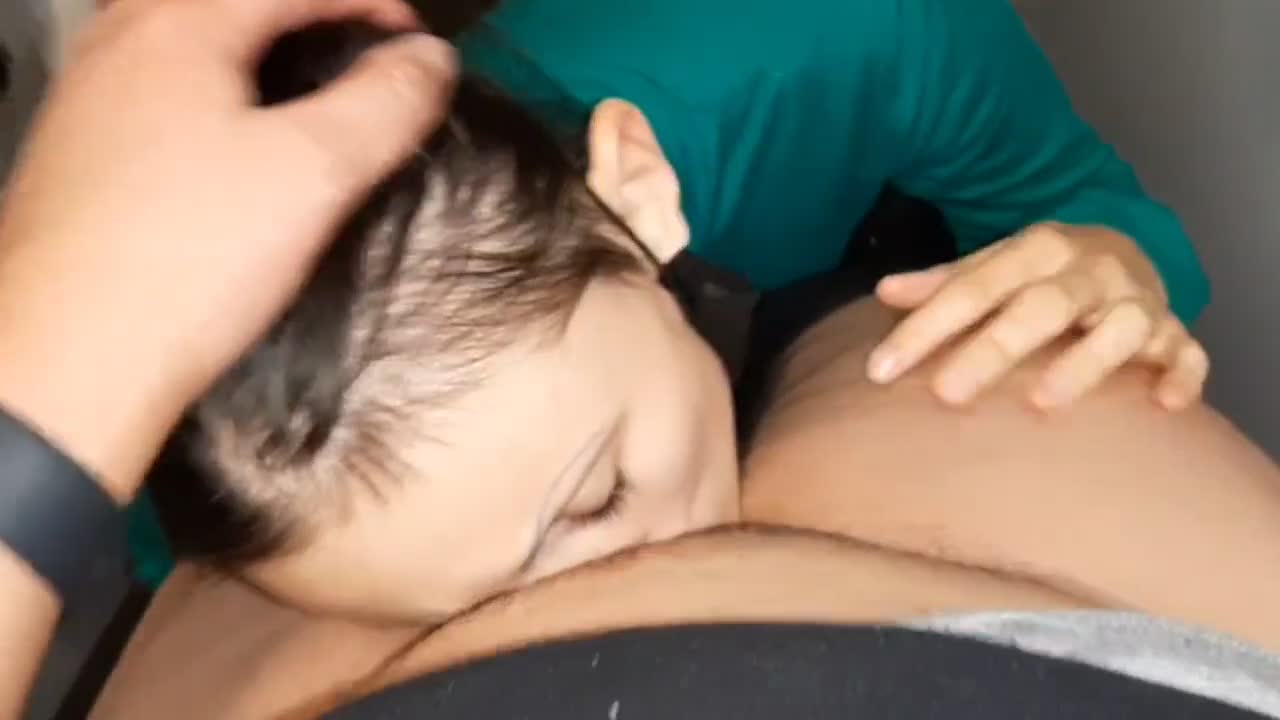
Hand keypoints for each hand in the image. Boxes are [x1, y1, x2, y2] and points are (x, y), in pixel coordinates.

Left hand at [0, 0, 455, 493]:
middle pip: (229, 5)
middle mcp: (118, 44)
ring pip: (182, 40)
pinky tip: (227, 142)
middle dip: (303, 18)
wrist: (70, 363)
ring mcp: (85, 98)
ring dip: (252, 49)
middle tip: (357, 54)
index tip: (418, 46)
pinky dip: (209, 89)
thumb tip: (430, 61)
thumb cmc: (195, 256)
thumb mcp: (314, 173)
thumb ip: (384, 104)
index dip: (367, 5)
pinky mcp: (73, 155)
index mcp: (178, 29)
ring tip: (303, 89)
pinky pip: (153, 87)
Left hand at [866, 223, 1207, 410]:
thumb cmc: (1041, 275)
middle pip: (1040, 308)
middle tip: (945, 394)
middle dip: (993, 350)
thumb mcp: (994, 268)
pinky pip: (1187, 354)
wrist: (1128, 251)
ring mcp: (1138, 301)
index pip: (972, 289)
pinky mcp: (1175, 334)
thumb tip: (884, 292)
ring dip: (1084, 363)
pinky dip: (1180, 377)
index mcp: (1037, 249)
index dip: (924, 330)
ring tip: (1042, 403)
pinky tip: (1163, 405)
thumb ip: (943, 283)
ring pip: (1120, 328)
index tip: (880, 371)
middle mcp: (1090, 270)